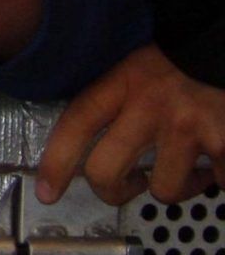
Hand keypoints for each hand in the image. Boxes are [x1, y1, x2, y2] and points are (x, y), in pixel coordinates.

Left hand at [39, 44, 224, 204]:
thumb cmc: (185, 62)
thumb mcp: (140, 66)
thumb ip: (119, 99)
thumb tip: (96, 147)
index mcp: (123, 83)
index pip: (76, 123)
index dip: (56, 162)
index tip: (46, 193)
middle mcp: (150, 106)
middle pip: (105, 171)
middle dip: (113, 191)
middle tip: (132, 183)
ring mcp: (188, 127)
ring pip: (163, 190)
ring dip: (178, 186)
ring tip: (191, 165)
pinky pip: (215, 185)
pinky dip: (218, 179)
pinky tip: (220, 157)